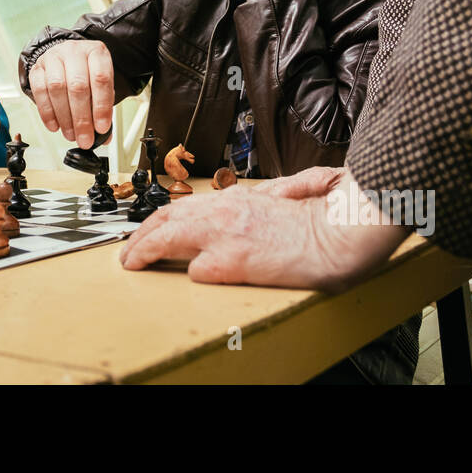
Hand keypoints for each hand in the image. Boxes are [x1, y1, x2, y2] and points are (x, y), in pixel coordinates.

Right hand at [28, 39, 113, 149]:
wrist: (67, 57)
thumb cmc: (87, 73)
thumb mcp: (101, 84)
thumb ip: (104, 107)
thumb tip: (104, 136)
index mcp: (96, 52)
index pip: (101, 79)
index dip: (101, 106)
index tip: (101, 128)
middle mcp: (74, 51)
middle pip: (78, 86)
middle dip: (82, 118)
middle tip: (85, 138)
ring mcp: (53, 57)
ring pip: (57, 88)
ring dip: (64, 118)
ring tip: (71, 134)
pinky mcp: (37, 68)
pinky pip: (39, 91)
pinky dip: (47, 113)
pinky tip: (55, 126)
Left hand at [118, 168, 408, 291]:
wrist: (342, 232)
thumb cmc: (324, 217)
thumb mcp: (291, 194)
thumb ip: (269, 195)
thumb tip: (262, 198)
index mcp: (239, 199)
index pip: (185, 205)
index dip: (161, 219)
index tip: (150, 230)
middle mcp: (226, 211)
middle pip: (167, 217)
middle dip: (141, 234)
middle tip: (129, 251)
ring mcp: (226, 234)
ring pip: (168, 237)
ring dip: (145, 250)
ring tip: (132, 263)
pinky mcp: (233, 261)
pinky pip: (197, 269)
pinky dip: (189, 273)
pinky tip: (180, 279)